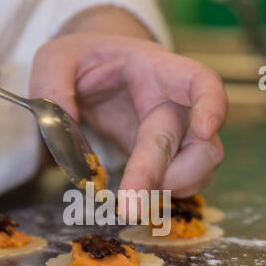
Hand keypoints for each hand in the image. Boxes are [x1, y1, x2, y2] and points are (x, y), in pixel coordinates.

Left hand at [30, 33, 226, 197]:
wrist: (96, 74)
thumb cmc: (84, 62)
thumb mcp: (56, 58)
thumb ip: (52, 85)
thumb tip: (62, 133)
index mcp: (156, 72)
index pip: (200, 82)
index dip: (212, 104)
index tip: (204, 129)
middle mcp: (174, 105)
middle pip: (199, 145)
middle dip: (169, 177)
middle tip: (131, 207)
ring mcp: (174, 134)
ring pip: (201, 169)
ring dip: (173, 189)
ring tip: (133, 199)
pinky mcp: (164, 158)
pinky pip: (185, 182)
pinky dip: (168, 194)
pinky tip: (141, 196)